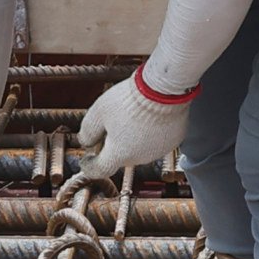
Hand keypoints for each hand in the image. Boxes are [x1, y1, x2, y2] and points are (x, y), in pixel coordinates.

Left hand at [73, 73, 192, 179]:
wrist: (163, 89)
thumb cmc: (129, 99)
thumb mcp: (99, 111)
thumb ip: (88, 130)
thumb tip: (85, 142)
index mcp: (120, 154)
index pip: (100, 169)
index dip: (90, 166)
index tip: (87, 159)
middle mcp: (140, 158)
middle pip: (121, 157)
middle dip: (114, 146)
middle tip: (111, 126)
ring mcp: (158, 150)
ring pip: (140, 149)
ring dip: (133, 140)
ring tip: (133, 117)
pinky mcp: (173, 141)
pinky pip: (157, 140)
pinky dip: (151, 133)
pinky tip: (149, 117)